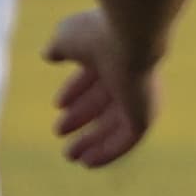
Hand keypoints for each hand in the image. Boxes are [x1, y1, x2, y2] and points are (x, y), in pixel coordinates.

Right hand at [44, 9, 160, 168]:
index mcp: (115, 54)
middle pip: (106, 102)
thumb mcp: (68, 37)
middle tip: (58, 131)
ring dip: (92, 141)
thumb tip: (50, 54)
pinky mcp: (146, 114)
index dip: (77, 90)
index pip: (96, 77)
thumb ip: (60, 46)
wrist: (130, 36)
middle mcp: (131, 75)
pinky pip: (128, 140)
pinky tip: (89, 162)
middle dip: (82, 117)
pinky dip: (110, 151)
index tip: (58, 104)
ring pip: (116, 125)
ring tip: (70, 156)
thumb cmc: (97, 32)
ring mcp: (140, 96)